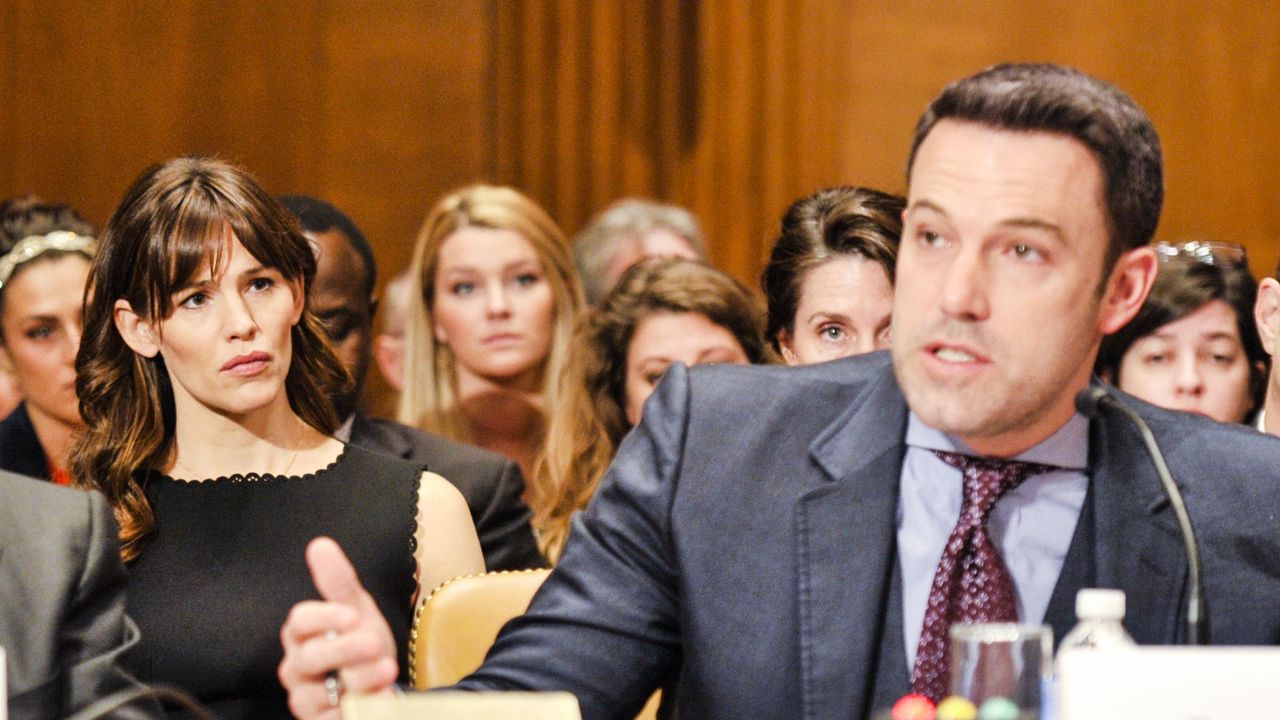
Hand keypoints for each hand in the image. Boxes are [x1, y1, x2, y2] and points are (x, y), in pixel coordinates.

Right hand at [279, 537, 398, 718]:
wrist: (381, 681)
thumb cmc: (361, 641)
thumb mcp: (357, 609)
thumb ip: (338, 581)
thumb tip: (319, 544)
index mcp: (302, 633)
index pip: (300, 620)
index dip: (325, 617)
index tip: (352, 615)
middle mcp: (296, 666)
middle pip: (309, 657)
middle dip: (345, 649)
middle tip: (374, 643)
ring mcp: (305, 697)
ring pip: (318, 694)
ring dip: (358, 682)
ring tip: (386, 672)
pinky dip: (356, 710)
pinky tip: (379, 699)